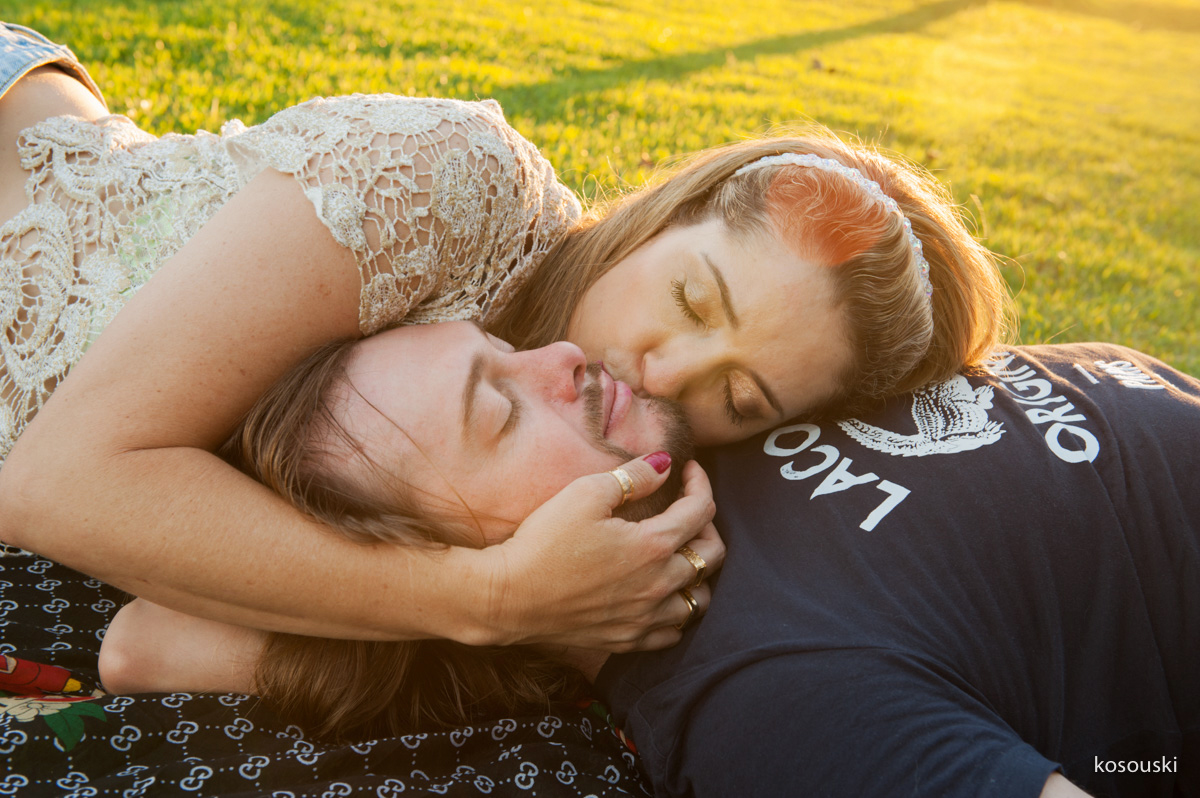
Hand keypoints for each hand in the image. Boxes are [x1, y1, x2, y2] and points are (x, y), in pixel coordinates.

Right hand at [477, 454, 723, 651]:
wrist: (508, 597)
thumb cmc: (543, 541)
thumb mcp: (586, 494)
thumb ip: (633, 477)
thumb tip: (665, 463)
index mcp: (653, 546)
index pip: (700, 510)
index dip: (699, 483)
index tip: (689, 471)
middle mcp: (658, 585)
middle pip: (711, 556)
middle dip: (708, 526)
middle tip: (688, 510)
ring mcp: (644, 617)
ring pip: (699, 599)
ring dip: (698, 574)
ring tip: (680, 556)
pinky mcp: (627, 639)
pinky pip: (672, 631)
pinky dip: (677, 612)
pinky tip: (662, 597)